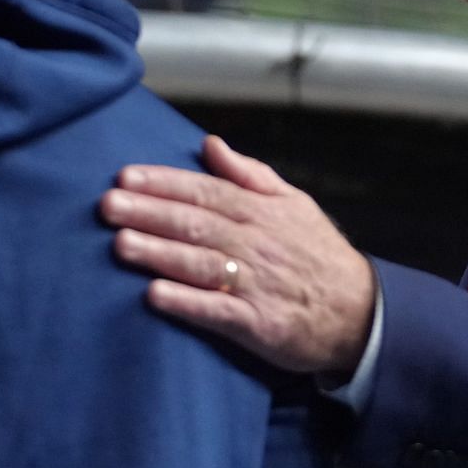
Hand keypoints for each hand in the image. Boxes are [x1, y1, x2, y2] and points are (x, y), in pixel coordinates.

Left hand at [100, 135, 376, 374]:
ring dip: (159, 254)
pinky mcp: (258, 324)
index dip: (163, 183)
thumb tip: (210, 143)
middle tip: (107, 206)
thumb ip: (249, 173)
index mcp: (259, 212)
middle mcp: (254, 243)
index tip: (124, 177)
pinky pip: (217, 311)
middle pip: (195, 224)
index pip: (204, 191)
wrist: (359, 312)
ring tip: (121, 245)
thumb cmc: (317, 254)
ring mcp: (255, 284)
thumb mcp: (294, 203)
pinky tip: (155, 296)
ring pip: (200, 264)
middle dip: (148, 213)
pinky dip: (187, 303)